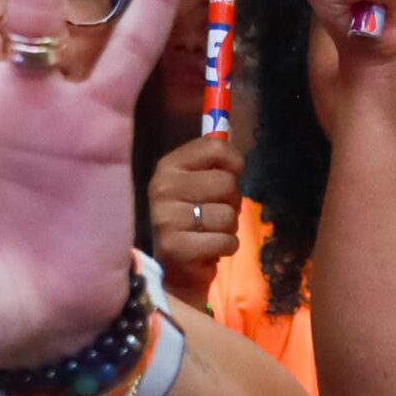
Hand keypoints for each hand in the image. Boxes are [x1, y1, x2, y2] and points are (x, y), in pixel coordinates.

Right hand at [148, 133, 243, 300]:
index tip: (229, 175)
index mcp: (167, 167)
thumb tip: (230, 128)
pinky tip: (208, 248)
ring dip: (228, 227)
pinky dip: (226, 247)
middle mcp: (162, 189)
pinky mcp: (178, 247)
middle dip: (231, 201)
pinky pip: (226, 241)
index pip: (214, 147)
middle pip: (226, 183)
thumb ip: (213, 160)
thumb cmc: (192, 219)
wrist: (175, 267)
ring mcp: (167, 219)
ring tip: (209, 232)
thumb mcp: (197, 183)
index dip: (233, 162)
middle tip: (213, 212)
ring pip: (228, 215)